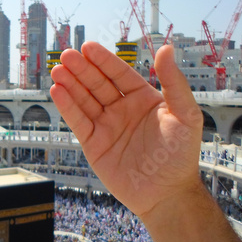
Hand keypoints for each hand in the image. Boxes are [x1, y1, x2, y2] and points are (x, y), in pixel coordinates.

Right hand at [50, 42, 202, 216]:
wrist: (165, 194)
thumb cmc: (180, 156)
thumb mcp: (185, 115)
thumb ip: (175, 83)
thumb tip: (166, 49)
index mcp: (143, 99)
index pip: (119, 74)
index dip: (103, 61)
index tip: (87, 47)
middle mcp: (122, 110)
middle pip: (97, 84)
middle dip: (81, 70)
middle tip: (66, 56)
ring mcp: (106, 126)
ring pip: (84, 100)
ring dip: (70, 85)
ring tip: (57, 71)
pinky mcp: (93, 144)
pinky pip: (78, 122)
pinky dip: (67, 107)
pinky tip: (57, 92)